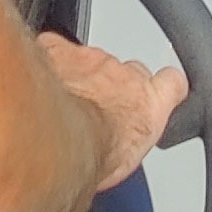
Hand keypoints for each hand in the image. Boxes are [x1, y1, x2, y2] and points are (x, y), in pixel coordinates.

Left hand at [37, 29, 186, 194]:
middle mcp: (123, 73)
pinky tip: (39, 84)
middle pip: (124, 71)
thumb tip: (114, 154)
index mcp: (148, 101)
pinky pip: (54, 49)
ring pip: (87, 61)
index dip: (163, 87)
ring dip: (78, 78)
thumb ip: (130, 140)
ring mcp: (91, 59)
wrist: (57, 138)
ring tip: (61, 105)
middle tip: (91, 112)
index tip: (157, 93)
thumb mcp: (127, 161)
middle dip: (110, 87)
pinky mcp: (57, 50)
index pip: (171, 83)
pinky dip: (49, 62)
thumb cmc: (91, 154)